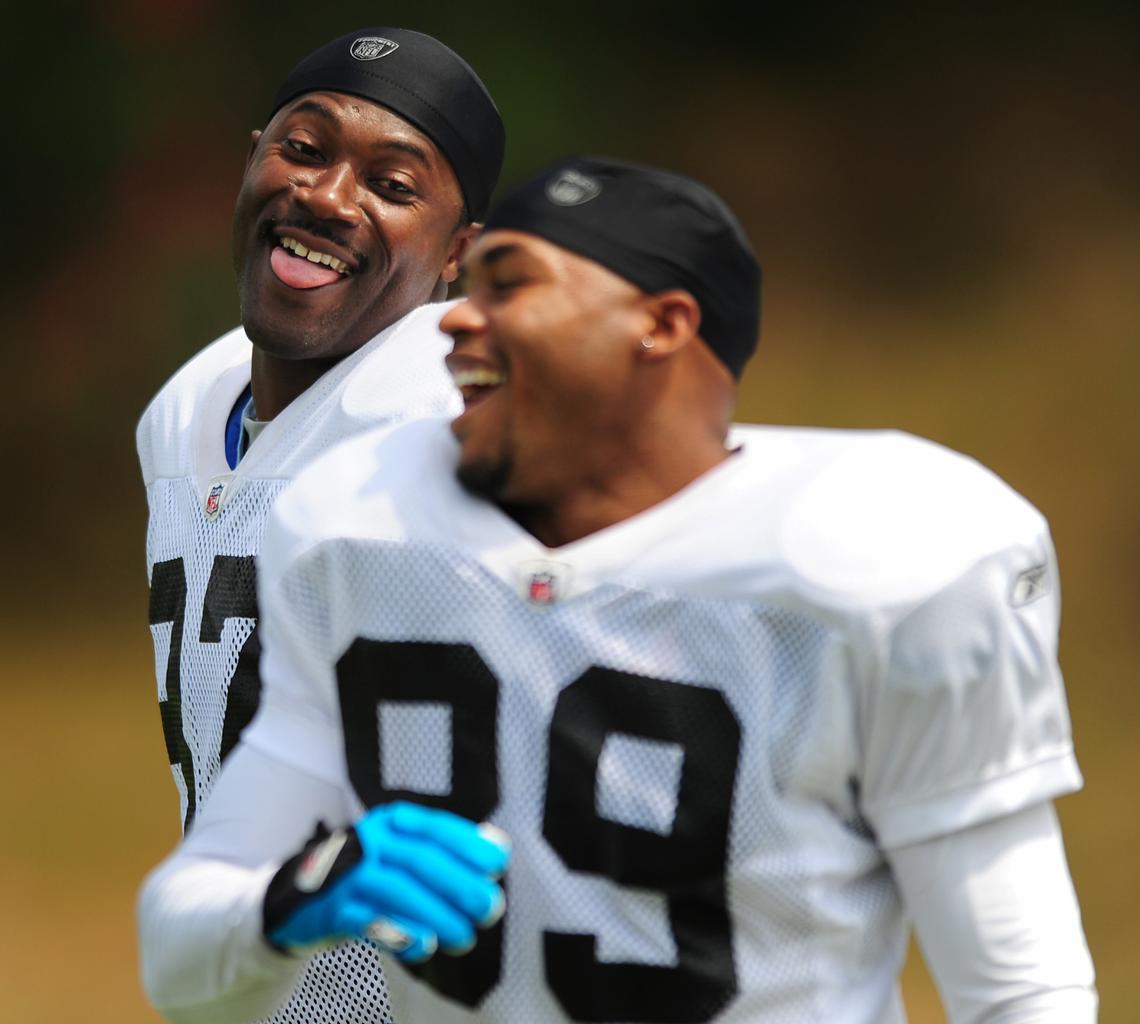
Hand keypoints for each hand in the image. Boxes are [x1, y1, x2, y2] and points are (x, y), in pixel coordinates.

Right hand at [263, 801, 509, 962]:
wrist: (306, 897)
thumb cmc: (373, 874)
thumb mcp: (408, 853)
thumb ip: (452, 850)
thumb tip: (498, 846)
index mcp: (394, 823)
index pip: (436, 827)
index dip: (469, 844)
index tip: (498, 863)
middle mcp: (370, 841)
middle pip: (420, 858)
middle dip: (459, 884)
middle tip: (490, 907)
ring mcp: (349, 874)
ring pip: (397, 889)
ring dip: (436, 914)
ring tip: (464, 936)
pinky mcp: (333, 909)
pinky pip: (368, 921)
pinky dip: (398, 933)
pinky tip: (424, 944)